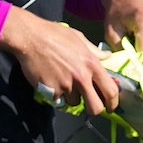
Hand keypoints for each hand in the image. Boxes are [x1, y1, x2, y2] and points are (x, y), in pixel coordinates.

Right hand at [0, 6, 118, 115]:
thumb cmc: (53, 34)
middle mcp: (81, 77)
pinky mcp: (51, 90)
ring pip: (74, 103)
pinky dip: (55, 94)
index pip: (111, 91)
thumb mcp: (78, 38)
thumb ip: (94, 51)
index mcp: (92, 64)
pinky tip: (51, 81)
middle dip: (93, 109)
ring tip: (62, 82)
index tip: (110, 107)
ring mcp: (66, 85)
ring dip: (70, 97)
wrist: (29, 37)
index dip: (113, 103)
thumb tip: (107, 55)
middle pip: (95, 107)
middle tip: (88, 104)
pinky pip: (57, 100)